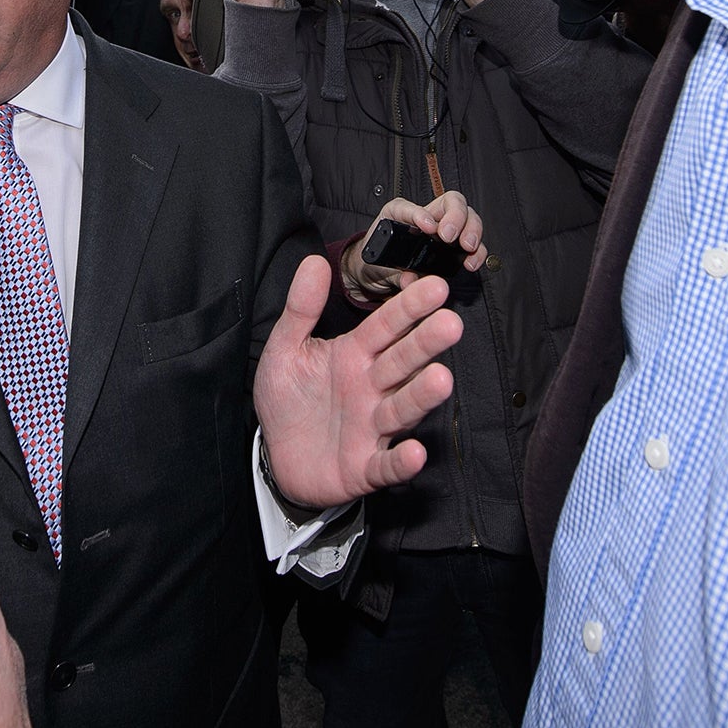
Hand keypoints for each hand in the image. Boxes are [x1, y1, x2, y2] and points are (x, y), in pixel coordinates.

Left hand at [254, 257, 463, 511]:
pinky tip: (416, 452)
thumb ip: (301, 308)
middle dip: (425, 344)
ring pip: (402, 408)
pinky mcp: (365, 467)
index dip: (408, 307)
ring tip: (441, 378)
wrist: (276, 456)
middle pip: (402, 362)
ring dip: (422, 396)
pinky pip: (386, 464)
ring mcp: (372, 427)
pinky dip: (401, 460)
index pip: (386, 326)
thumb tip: (313, 260)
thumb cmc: (288, 399)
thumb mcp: (285, 349)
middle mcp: (371, 388)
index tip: (435, 285)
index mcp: (355, 355)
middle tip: (451, 323)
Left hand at [340, 191, 485, 307]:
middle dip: (455, 217)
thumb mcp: (382, 268)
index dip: (420, 215)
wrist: (380, 274)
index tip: (428, 228)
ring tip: (467, 247)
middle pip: (451, 202)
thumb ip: (396, 274)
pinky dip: (477, 250)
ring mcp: (443, 228)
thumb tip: (409, 280)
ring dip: (472, 230)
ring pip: (467, 216)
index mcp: (399, 215)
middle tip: (450, 237)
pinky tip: (471, 261)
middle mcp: (425, 216)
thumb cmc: (378, 262)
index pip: (410, 207)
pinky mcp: (455, 246)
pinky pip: (473, 242)